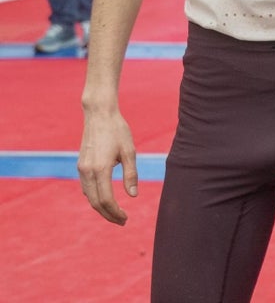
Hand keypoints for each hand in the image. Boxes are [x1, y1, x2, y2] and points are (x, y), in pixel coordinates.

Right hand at [78, 110, 138, 225]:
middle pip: (95, 203)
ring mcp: (81, 169)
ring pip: (89, 196)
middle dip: (108, 215)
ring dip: (101, 208)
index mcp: (100, 169)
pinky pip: (86, 187)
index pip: (106, 200)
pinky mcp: (80, 165)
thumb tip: (133, 196)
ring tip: (116, 213)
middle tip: (122, 221)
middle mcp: (87, 171)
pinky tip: (105, 199)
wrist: (99, 115)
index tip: (126, 219)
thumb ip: (131, 174)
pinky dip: (95, 197)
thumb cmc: (118, 131)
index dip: (115, 212)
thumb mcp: (129, 151)